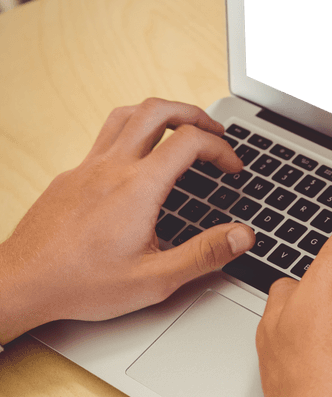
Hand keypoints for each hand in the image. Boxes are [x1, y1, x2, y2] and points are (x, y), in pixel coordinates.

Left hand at [0, 98, 254, 343]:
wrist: (22, 282)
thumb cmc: (81, 284)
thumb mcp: (155, 280)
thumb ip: (204, 254)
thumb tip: (243, 236)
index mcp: (138, 188)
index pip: (190, 142)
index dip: (221, 148)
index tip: (232, 167)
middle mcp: (111, 168)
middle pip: (157, 111)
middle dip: (193, 114)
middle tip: (213, 132)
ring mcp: (86, 168)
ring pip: (126, 115)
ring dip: (159, 114)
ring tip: (179, 129)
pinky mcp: (69, 177)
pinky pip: (104, 139)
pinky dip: (131, 136)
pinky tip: (135, 163)